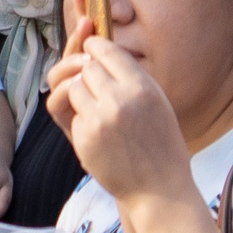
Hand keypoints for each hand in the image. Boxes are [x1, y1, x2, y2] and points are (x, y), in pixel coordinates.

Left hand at [44, 19, 197, 209]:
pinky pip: (71, 115)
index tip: (90, 46)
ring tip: (93, 108)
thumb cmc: (161, 143)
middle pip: (85, 67)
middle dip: (85, 74)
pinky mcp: (84, 137)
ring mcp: (99, 119)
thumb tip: (99, 50)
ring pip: (72, 88)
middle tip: (93, 84)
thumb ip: (130, 77)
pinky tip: (97, 133)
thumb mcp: (157, 102)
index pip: (107, 50)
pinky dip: (79, 120)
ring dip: (78, 95)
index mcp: (143, 87)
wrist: (158, 187)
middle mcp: (120, 99)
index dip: (94, 45)